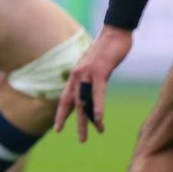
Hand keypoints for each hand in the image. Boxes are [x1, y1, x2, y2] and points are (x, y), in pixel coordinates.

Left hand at [54, 25, 133, 141]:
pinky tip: (99, 120)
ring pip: (86, 101)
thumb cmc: (108, 48)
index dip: (62, 114)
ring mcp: (87, 73)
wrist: (115, 31)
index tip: (57, 128)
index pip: (65, 98)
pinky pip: (98, 94)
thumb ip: (92, 79)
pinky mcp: (100, 71)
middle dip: (77, 123)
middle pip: (74, 104)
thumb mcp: (96, 66)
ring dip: (90, 120)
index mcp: (76, 75)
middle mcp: (78, 75)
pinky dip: (98, 108)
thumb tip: (92, 94)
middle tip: (81, 140)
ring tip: (93, 135)